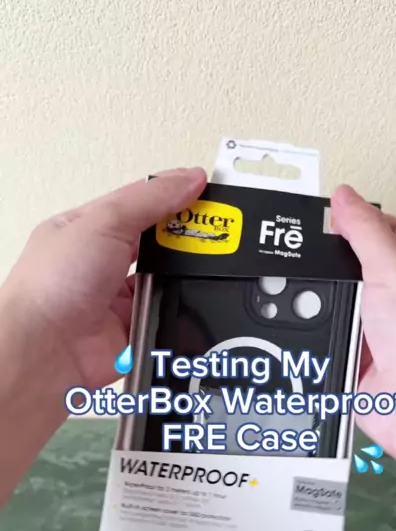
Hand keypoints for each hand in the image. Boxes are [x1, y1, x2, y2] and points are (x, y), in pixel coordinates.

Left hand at [0, 167, 205, 505]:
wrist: (47, 351)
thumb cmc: (52, 285)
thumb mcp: (104, 221)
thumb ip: (150, 199)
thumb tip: (189, 179)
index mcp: (88, 228)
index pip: (141, 204)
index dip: (175, 198)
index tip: (208, 194)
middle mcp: (101, 263)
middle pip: (158, 243)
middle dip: (183, 241)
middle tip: (213, 236)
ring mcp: (116, 298)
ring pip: (165, 281)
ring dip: (177, 278)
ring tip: (194, 270)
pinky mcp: (131, 330)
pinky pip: (164, 316)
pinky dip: (172, 312)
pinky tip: (175, 304)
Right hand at [330, 186, 395, 476]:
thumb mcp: (394, 271)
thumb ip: (365, 232)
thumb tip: (345, 198)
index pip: (389, 232)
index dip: (359, 221)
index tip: (330, 217)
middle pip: (359, 270)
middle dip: (338, 272)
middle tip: (320, 266)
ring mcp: (383, 334)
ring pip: (342, 308)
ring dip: (331, 310)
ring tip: (329, 310)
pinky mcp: (361, 362)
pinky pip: (331, 342)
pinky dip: (325, 341)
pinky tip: (326, 338)